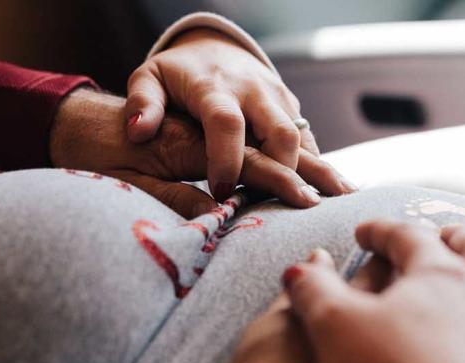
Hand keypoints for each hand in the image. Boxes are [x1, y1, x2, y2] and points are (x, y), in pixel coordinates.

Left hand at [124, 28, 351, 202]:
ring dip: (310, 174)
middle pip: (279, 133)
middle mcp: (253, 92)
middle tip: (276, 212)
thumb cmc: (177, 76)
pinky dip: (316, 169)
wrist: (215, 48)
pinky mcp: (292, 109)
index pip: (227, 123)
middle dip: (281, 173)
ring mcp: (278, 99)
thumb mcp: (150, 80)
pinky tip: (326, 196)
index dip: (227, 159)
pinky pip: (309, 142)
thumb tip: (138, 132)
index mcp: (215, 87)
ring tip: (316, 209)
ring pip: (302, 139)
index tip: (222, 194)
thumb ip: (143, 104)